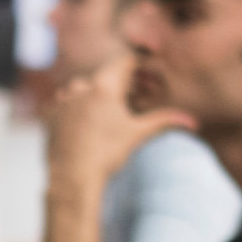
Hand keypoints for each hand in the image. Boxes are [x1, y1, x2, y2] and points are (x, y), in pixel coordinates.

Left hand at [45, 59, 194, 203]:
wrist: (72, 178)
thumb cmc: (107, 155)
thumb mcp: (138, 134)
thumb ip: (164, 121)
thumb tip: (193, 122)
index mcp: (104, 87)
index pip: (124, 63)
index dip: (138, 68)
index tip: (146, 77)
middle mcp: (80, 88)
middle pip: (103, 77)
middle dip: (118, 86)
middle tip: (131, 100)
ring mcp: (62, 101)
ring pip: (81, 89)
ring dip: (93, 96)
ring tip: (105, 115)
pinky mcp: (49, 115)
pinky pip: (64, 105)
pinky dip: (74, 110)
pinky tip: (83, 126)